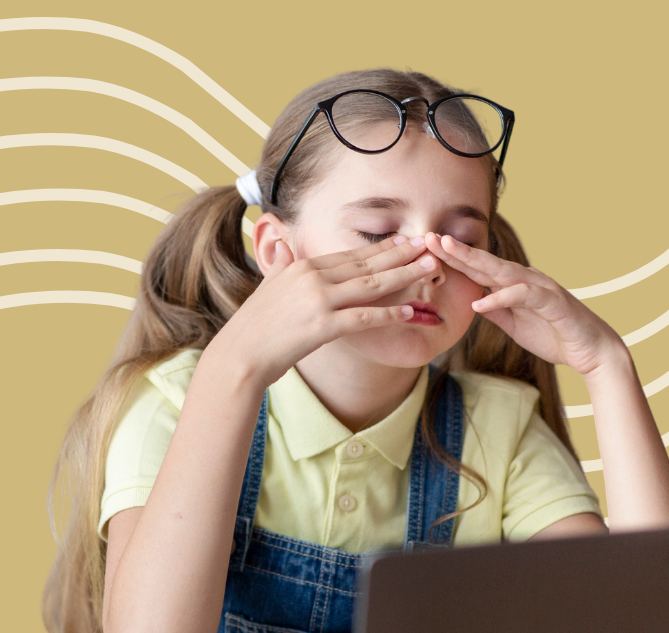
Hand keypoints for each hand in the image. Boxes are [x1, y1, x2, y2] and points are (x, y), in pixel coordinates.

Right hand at [210, 235, 436, 386]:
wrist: (239, 355)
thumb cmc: (253, 327)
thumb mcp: (268, 287)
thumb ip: (280, 265)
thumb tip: (283, 245)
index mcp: (301, 267)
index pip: (350, 255)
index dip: (381, 248)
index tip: (405, 240)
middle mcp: (312, 278)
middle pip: (366, 264)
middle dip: (401, 253)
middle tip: (429, 244)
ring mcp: (318, 301)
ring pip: (371, 285)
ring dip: (404, 275)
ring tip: (429, 267)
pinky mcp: (322, 326)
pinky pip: (363, 318)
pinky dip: (388, 313)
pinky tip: (410, 311)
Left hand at [422, 232, 623, 376]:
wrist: (590, 351)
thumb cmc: (554, 335)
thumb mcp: (515, 325)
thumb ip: (496, 310)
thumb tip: (474, 301)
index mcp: (514, 285)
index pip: (477, 268)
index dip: (451, 258)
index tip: (425, 249)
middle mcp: (525, 279)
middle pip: (484, 261)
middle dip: (455, 249)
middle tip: (428, 236)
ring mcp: (539, 287)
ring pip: (501, 269)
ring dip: (474, 259)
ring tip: (447, 251)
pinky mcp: (552, 302)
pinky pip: (523, 296)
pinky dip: (501, 297)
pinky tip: (480, 301)